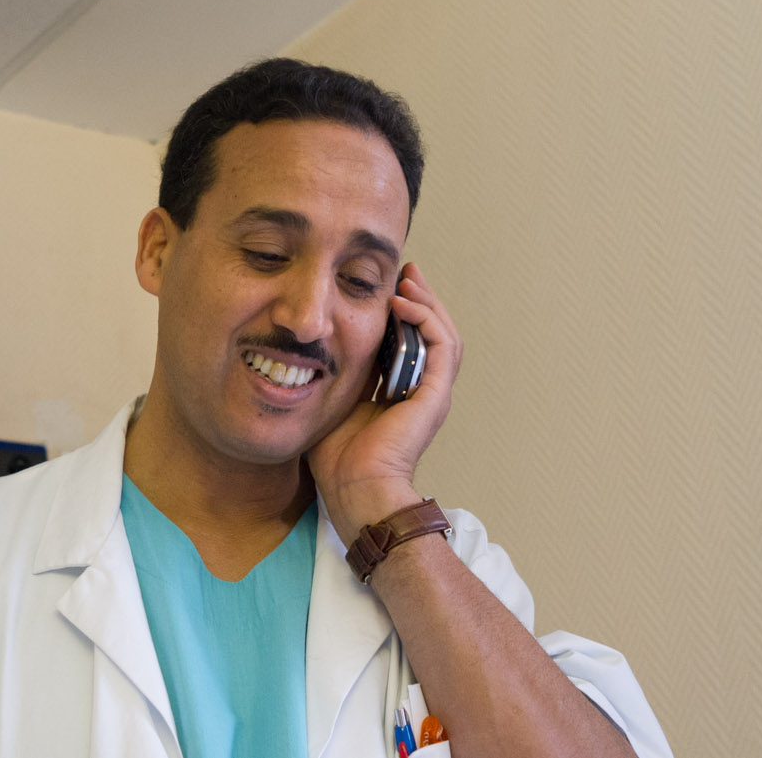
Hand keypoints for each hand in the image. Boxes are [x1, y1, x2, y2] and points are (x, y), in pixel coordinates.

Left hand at [306, 262, 463, 537]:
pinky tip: (403, 304)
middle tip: (405, 271)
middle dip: (419, 299)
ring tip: (407, 280)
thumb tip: (317, 345)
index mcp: (401, 394)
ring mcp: (433, 393)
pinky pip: (441, 346)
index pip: (409, 342)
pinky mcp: (434, 395)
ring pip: (444, 334)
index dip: (401, 313)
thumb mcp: (333, 401)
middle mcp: (423, 391)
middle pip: (432, 333)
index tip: (385, 286)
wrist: (354, 489)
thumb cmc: (337, 459)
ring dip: (427, 303)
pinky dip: (425, 320)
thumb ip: (337, 374)